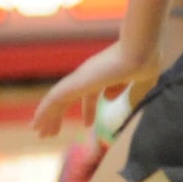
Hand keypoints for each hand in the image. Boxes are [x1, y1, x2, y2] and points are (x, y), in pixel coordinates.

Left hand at [32, 41, 153, 137]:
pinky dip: (43, 111)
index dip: (88, 110)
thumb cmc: (146, 61)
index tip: (87, 125)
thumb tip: (111, 100)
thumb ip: (131, 92)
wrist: (141, 49)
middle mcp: (90, 75)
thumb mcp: (142, 82)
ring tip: (38, 132)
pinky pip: (53, 99)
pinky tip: (36, 124)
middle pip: (69, 98)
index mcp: (105, 74)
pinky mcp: (75, 82)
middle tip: (51, 131)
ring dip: (47, 117)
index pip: (91, 94)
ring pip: (57, 100)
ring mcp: (81, 78)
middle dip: (60, 115)